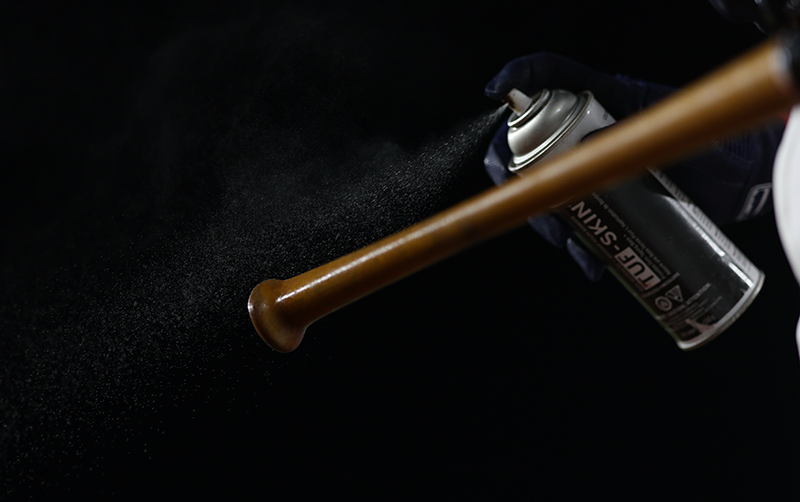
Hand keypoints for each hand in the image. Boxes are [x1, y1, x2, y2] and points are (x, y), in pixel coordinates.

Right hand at [484, 52, 783, 279]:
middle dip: (517, 174)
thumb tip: (597, 142)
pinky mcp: (606, 203)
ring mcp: (593, 168)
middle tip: (531, 199)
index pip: (552, 75)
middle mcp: (589, 133)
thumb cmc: (718, 152)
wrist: (739, 186)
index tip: (496, 90)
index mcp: (606, 101)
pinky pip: (576, 224)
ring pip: (544, 190)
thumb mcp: (679, 137)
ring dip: (545, 221)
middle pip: (529, 143)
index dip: (520, 77)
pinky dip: (578, 248)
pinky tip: (592, 263)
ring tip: (568, 245)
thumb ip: (642, 136)